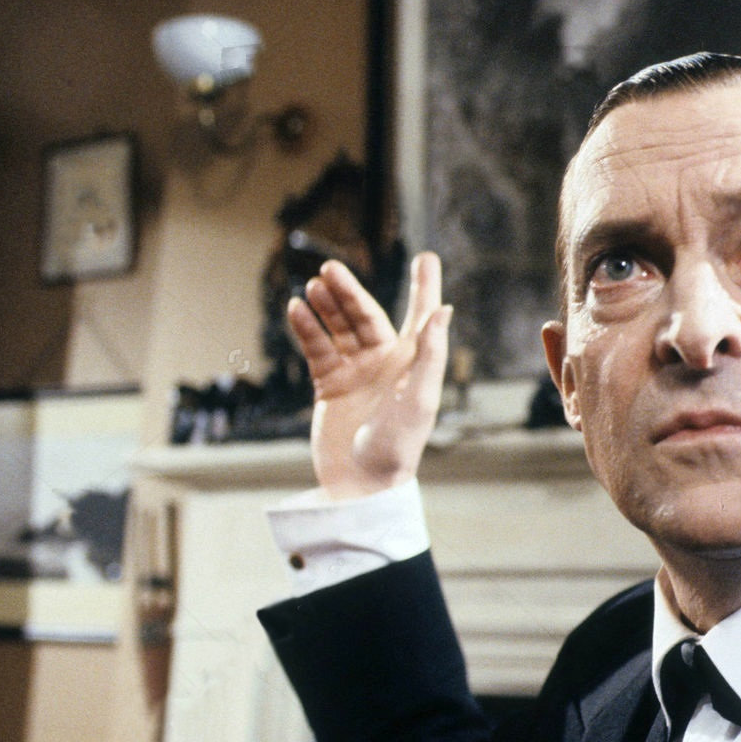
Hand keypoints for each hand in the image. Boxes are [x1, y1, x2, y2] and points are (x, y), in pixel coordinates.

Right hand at [285, 252, 450, 499]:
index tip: (427, 257)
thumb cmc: (398, 445)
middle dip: (349, 291)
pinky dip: (306, 328)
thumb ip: (430, 353)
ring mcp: (356, 371)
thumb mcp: (419, 398)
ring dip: (327, 306)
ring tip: (314, 286)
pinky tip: (297, 308)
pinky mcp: (329, 384)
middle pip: (367, 314)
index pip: (421, 315)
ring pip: (339, 327)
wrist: (361, 484)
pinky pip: (317, 348)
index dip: (425, 286)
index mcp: (412, 362)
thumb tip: (443, 309)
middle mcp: (385, 361)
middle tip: (331, 269)